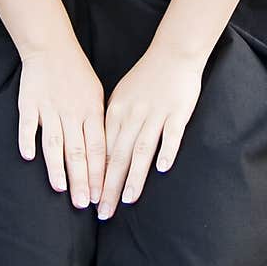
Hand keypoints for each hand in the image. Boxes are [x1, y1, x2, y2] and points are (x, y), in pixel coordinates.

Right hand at [17, 44, 105, 208]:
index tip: (100, 195)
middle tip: (83, 203)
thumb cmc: (77, 74)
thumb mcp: (97, 95)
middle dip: (81, 179)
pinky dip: (27, 139)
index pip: (98, 148)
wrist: (52, 47)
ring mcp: (49, 108)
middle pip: (77, 151)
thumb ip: (99, 123)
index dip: (99, 173)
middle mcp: (72, 112)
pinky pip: (28, 124)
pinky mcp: (29, 103)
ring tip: (60, 188)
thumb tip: (106, 154)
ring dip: (57, 167)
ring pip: (54, 142)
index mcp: (92, 111)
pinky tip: (29, 157)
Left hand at [96, 47, 203, 220]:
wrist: (173, 53)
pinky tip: (162, 169)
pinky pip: (171, 134)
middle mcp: (133, 115)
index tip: (90, 199)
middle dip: (108, 186)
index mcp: (116, 112)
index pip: (103, 150)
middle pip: (118, 156)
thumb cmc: (146, 77)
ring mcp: (155, 114)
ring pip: (141, 149)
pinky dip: (166, 150)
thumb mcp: (122, 96)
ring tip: (127, 199)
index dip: (96, 177)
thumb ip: (112, 122)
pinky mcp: (177, 112)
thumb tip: (102, 150)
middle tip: (102, 212)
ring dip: (133, 176)